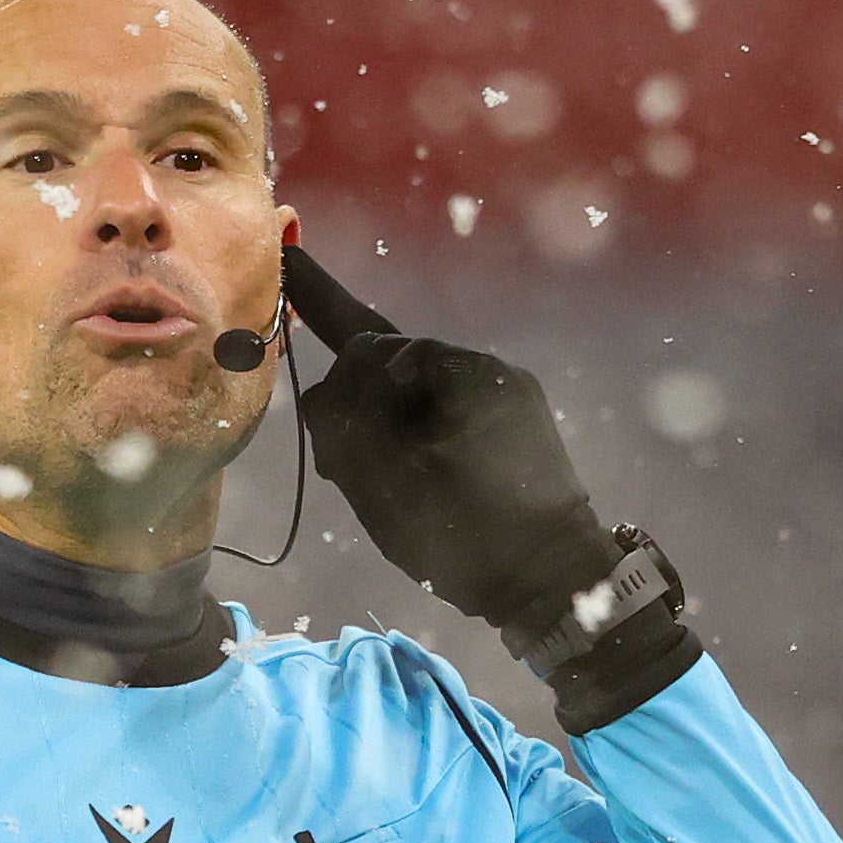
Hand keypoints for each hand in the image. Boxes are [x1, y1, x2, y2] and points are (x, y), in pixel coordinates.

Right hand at [286, 247, 618, 632]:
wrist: (554, 581)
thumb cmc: (465, 535)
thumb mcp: (385, 482)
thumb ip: (345, 421)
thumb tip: (324, 387)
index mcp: (455, 373)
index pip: (369, 338)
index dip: (320, 303)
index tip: (288, 261)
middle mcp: (483, 370)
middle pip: (391, 361)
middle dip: (355, 392)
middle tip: (334, 452)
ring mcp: (505, 396)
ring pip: (419, 390)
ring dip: (385, 417)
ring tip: (365, 472)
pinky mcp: (517, 425)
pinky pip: (450, 411)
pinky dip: (417, 432)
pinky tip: (406, 473)